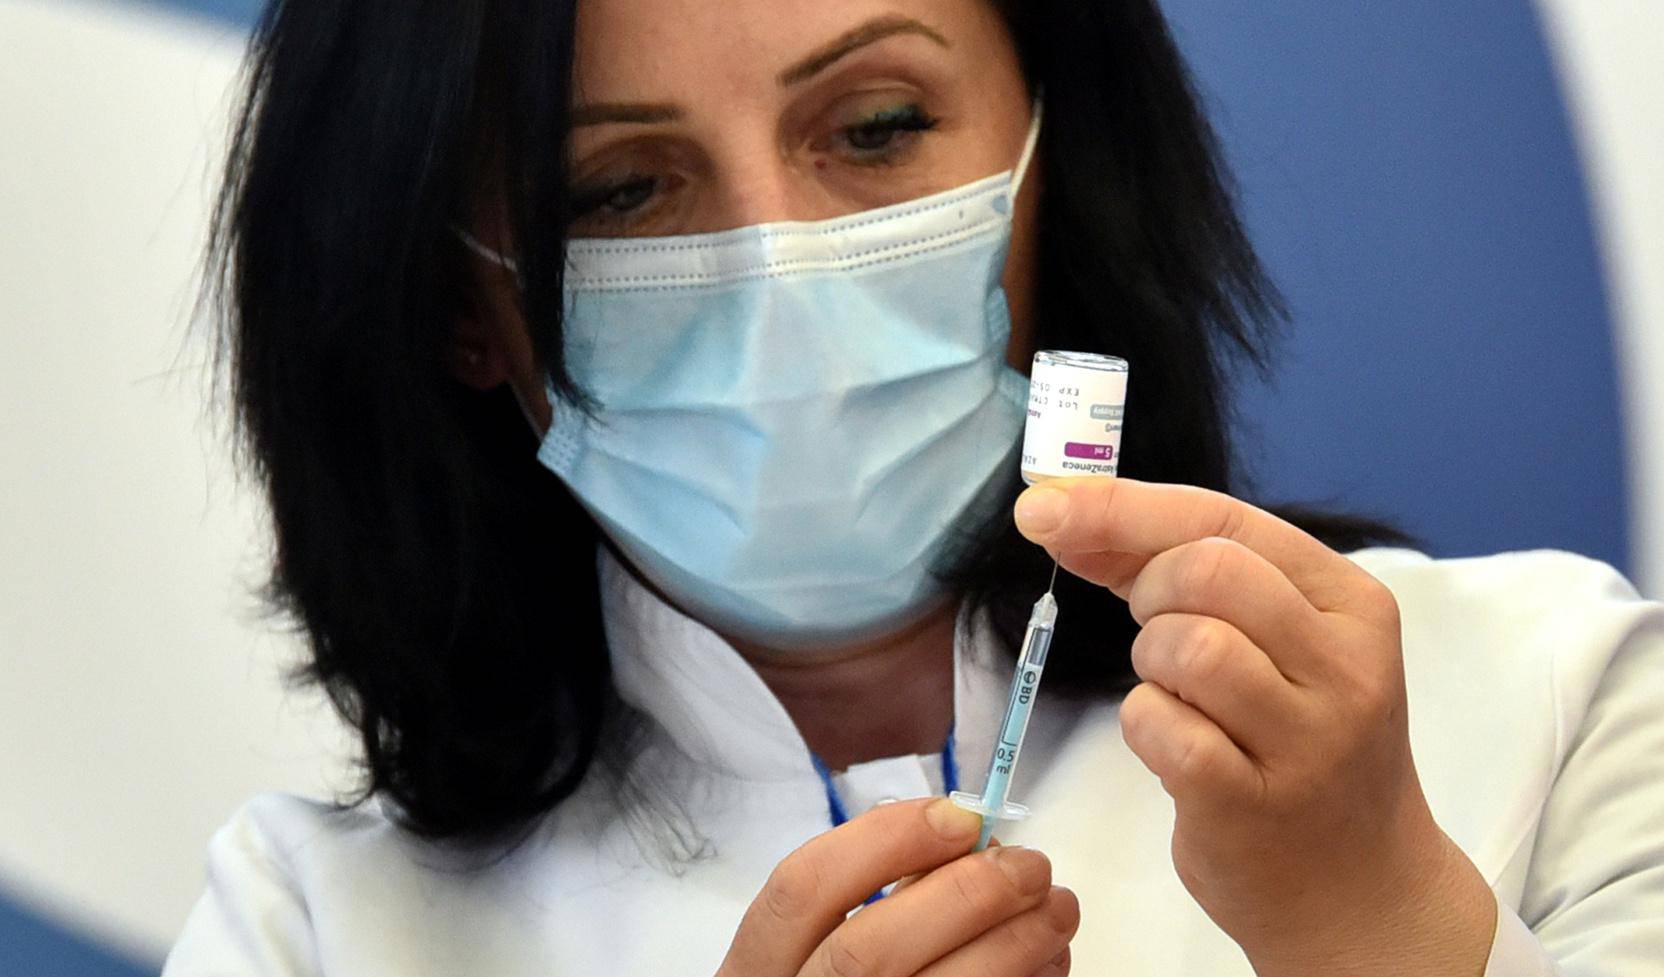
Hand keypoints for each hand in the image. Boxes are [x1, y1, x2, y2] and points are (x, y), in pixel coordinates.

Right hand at [716, 797, 1078, 976]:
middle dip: (963, 896)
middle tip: (1029, 864)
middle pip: (869, 951)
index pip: (802, 887)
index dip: (885, 840)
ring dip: (1012, 945)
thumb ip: (882, 891)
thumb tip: (974, 842)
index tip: (960, 815)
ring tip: (1056, 908)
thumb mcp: (826, 941)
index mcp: (759, 967)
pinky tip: (1048, 959)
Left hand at [1013, 477, 1495, 976]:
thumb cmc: (1297, 746)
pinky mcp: (1254, 802)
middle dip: (1148, 590)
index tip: (1041, 507)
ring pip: (1187, 645)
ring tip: (1180, 698)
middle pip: (1205, 570)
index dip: (1120, 507)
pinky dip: (1144, 726)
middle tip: (1157, 634)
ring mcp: (1309, 737)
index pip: (1225, 519)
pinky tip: (1175, 748)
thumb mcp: (1278, 646)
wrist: (1359, 889)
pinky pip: (1160, 727)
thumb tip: (1060, 513)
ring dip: (1150, 665)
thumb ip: (1180, 572)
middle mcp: (1345, 664)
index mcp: (1353, 604)